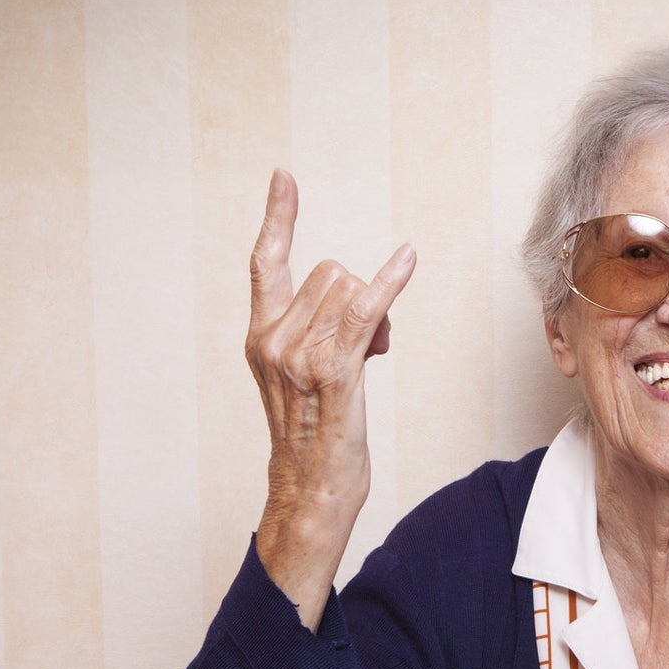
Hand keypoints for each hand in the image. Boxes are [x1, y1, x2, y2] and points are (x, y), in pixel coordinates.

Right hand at [246, 169, 413, 616]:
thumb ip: (325, 333)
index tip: (284, 176)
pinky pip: (362, 311)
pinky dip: (388, 284)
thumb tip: (365, 306)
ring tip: (371, 356)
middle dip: (360, 295)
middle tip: (367, 344)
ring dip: (376, 313)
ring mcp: (297, 357)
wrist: (310, 492)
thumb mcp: (312, 376)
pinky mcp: (331, 374)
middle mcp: (271, 340)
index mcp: (262, 336)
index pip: (266, 262)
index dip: (278, 217)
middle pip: (331, 271)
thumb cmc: (318, 437)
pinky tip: (406, 259)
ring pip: (349, 289)